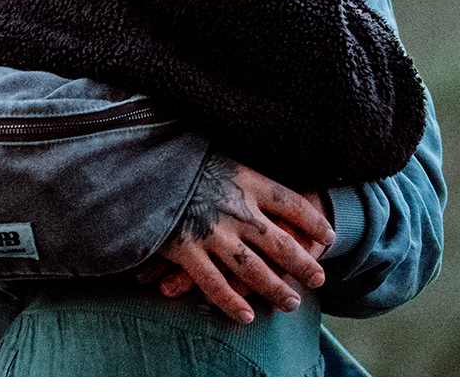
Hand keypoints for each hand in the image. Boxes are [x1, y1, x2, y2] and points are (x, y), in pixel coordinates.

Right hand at [135, 156, 333, 324]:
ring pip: (254, 268)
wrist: (131, 161)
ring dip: (275, 288)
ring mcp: (211, 231)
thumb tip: (251, 145)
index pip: (290, 201)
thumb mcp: (210, 146)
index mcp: (244, 179)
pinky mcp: (185, 249)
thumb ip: (233, 161)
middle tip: (319, 279)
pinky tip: (246, 315)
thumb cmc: (171, 152)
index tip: (328, 235)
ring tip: (291, 303)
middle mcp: (234, 207)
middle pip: (280, 241)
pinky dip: (231, 301)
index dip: (311, 220)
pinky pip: (215, 283)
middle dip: (302, 263)